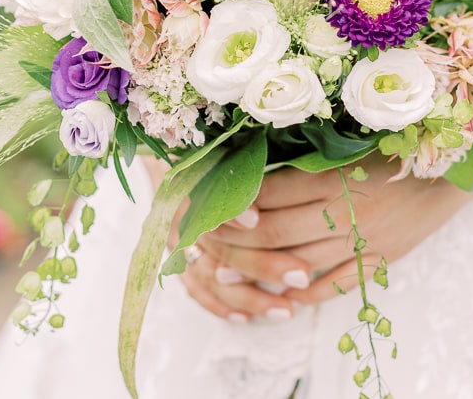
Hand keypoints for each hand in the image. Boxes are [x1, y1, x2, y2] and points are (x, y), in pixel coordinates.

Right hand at [144, 155, 296, 323]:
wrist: (171, 159)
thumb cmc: (212, 154)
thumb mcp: (228, 155)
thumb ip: (245, 171)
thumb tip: (278, 187)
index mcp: (190, 181)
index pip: (210, 199)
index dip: (233, 210)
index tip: (261, 222)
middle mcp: (178, 214)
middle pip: (218, 246)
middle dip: (260, 264)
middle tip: (300, 276)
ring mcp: (173, 240)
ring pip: (210, 277)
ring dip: (248, 297)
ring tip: (285, 311)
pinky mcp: (176, 258)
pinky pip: (196, 289)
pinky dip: (220, 305)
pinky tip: (246, 319)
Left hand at [184, 153, 465, 320]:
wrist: (451, 173)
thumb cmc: (395, 150)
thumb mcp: (349, 146)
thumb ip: (308, 161)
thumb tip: (254, 172)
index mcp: (334, 173)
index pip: (270, 193)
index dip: (236, 202)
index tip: (212, 205)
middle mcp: (345, 208)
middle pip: (275, 231)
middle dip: (235, 241)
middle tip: (205, 244)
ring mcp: (362, 239)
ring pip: (298, 262)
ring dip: (258, 272)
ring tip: (228, 276)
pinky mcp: (379, 260)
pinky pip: (335, 284)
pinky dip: (304, 294)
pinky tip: (282, 296)